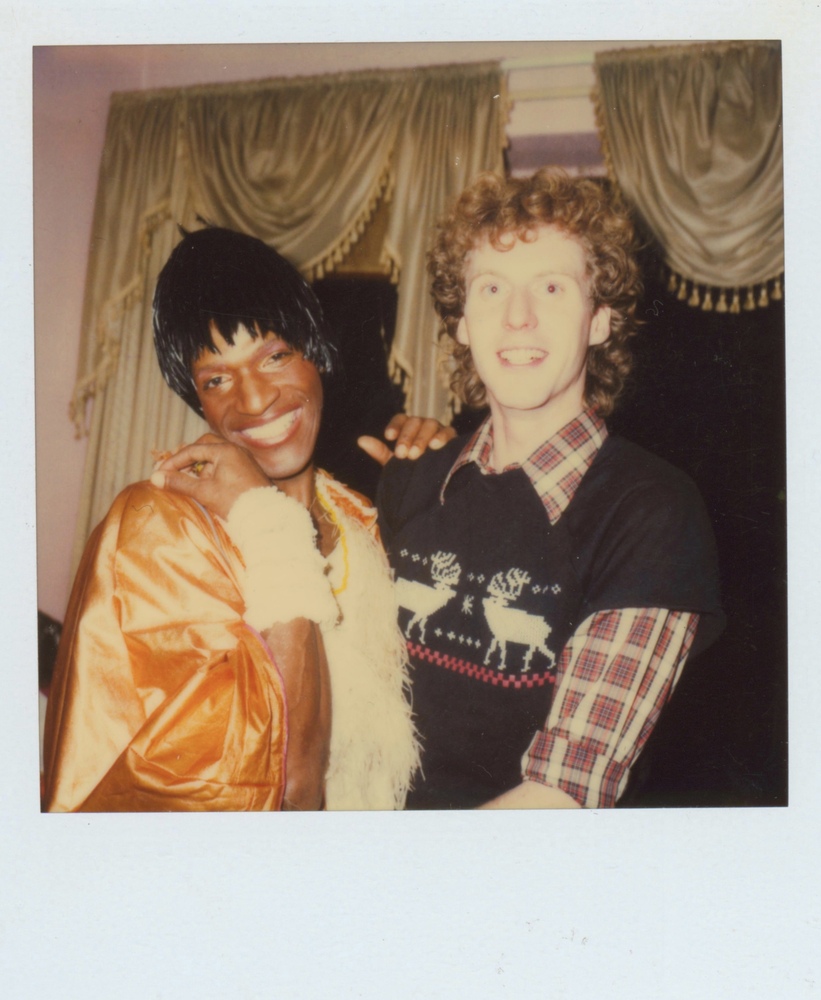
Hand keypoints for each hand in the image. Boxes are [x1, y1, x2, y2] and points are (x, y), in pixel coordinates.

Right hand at [150, 433, 270, 519]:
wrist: (266, 517)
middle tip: (175, 471)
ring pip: (215, 456)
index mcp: (225, 450)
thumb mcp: (204, 492)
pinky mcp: (247, 470)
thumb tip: (155, 478)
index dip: (173, 462)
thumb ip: (179, 483)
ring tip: (190, 483)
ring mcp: (243, 459)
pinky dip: (212, 472)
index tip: (159, 473)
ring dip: (200, 467)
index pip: (192, 450)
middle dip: (188, 458)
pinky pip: (224, 465)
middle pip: (204, 446)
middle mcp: (235, 450)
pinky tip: (206, 487)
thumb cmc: (236, 502)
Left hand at [357, 413, 455, 465]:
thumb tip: (361, 440)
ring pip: (430, 424)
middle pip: (415, 421)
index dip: (395, 425)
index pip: (401, 419)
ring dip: (421, 438)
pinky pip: (448, 432)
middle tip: (402, 454)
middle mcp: (423, 426)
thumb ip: (380, 451)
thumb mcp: (394, 464)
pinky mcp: (453, 438)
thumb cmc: (412, 472)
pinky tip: (435, 446)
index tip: (388, 437)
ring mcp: (438, 430)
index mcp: (409, 429)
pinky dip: (442, 436)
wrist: (433, 487)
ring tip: (415, 454)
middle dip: (407, 437)